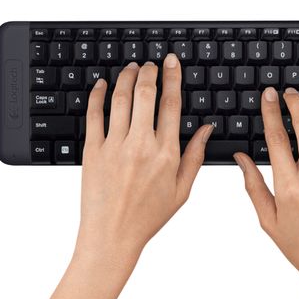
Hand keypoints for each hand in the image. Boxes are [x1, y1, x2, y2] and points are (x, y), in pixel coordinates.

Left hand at [77, 56, 211, 258]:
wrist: (111, 236)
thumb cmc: (147, 217)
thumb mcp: (182, 190)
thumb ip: (195, 156)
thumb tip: (207, 129)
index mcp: (165, 153)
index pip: (171, 104)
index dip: (173, 78)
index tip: (172, 63)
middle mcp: (140, 145)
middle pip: (146, 94)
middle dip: (149, 71)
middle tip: (151, 63)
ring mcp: (114, 146)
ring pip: (121, 99)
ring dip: (127, 77)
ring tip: (131, 67)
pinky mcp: (92, 151)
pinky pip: (94, 115)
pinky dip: (98, 95)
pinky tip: (102, 85)